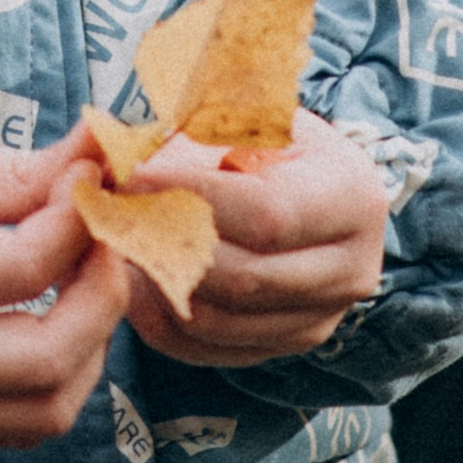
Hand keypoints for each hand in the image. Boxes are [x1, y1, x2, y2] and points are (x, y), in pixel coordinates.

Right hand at [0, 123, 128, 448]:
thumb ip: (16, 172)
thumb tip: (103, 153)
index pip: (22, 270)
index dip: (78, 220)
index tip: (94, 175)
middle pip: (47, 358)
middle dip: (102, 292)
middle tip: (106, 236)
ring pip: (45, 410)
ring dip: (90, 346)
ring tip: (84, 277)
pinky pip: (20, 426)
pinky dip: (60, 379)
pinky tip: (59, 319)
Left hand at [115, 103, 389, 368]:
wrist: (314, 181)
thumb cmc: (272, 137)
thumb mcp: (251, 112)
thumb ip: (199, 128)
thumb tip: (122, 153)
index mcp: (351, 197)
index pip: (267, 214)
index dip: (192, 198)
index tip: (131, 177)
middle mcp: (351, 269)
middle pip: (245, 278)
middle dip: (167, 247)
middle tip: (111, 216)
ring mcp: (323, 317)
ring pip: (222, 322)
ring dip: (156, 286)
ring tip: (114, 245)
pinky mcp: (288, 344)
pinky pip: (212, 350)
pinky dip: (161, 321)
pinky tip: (130, 282)